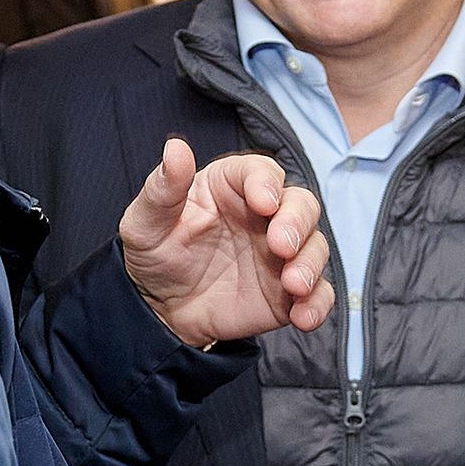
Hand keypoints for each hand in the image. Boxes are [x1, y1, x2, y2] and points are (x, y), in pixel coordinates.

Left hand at [120, 137, 333, 345]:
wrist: (161, 308)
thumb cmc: (155, 253)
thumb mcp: (146, 222)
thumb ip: (163, 188)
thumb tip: (175, 148)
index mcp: (232, 186)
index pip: (261, 172)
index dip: (266, 183)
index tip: (264, 203)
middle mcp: (265, 215)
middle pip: (301, 204)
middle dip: (298, 222)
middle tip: (281, 246)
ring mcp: (281, 254)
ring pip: (315, 247)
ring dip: (311, 264)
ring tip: (293, 285)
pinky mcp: (289, 291)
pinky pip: (317, 293)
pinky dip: (318, 304)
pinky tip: (302, 317)